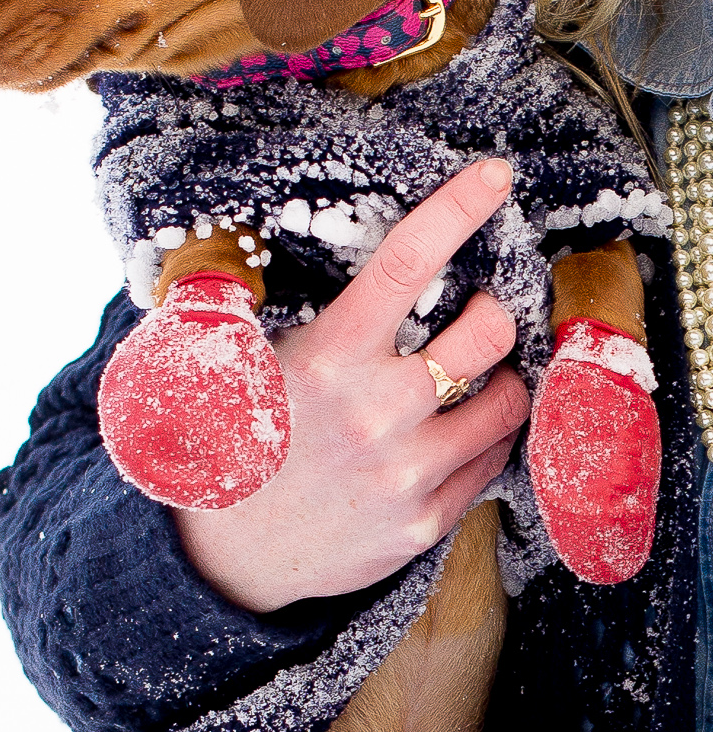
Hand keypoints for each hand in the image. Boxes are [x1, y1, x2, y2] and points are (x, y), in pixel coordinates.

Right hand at [174, 158, 528, 610]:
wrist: (225, 554)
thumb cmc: (242, 438)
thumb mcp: (251, 363)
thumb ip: (299, 313)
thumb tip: (350, 259)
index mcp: (328, 357)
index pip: (405, 263)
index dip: (456, 209)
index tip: (494, 176)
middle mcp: (374, 410)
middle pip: (487, 333)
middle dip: (493, 315)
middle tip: (477, 317)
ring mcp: (404, 471)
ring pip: (507, 400)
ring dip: (501, 381)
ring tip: (470, 383)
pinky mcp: (423, 520)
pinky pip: (492, 462)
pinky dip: (484, 439)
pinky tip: (452, 435)